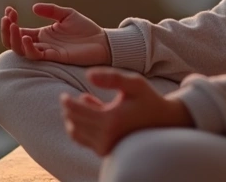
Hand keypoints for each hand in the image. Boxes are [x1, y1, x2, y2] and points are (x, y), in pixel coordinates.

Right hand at [1, 3, 111, 65]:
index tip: (9, 10)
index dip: (11, 21)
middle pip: (14, 42)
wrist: (102, 42)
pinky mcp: (55, 57)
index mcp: (42, 34)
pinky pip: (36, 55)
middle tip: (7, 18)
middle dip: (6, 31)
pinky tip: (25, 37)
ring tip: (13, 25)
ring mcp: (46, 51)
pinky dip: (28, 47)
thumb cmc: (85, 29)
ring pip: (21, 50)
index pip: (18, 30)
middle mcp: (41, 44)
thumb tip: (33, 8)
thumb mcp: (66, 14)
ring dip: (13, 39)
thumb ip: (50, 10)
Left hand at [60, 68, 193, 155]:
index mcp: (111, 120)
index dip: (67, 102)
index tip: (63, 95)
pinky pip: (84, 140)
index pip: (76, 112)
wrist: (162, 121)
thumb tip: (87, 75)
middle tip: (68, 99)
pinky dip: (80, 127)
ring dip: (73, 119)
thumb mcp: (134, 83)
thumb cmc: (147, 99)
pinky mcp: (105, 150)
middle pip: (74, 122)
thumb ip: (112, 77)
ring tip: (81, 106)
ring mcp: (105, 146)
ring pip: (76, 133)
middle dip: (69, 110)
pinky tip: (90, 113)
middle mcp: (106, 137)